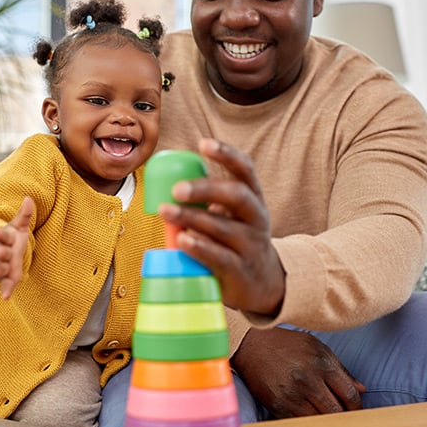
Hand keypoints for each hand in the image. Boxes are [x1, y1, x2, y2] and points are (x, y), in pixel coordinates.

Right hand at [0, 196, 34, 299]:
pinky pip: (6, 284)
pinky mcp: (8, 277)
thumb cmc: (13, 238)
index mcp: (6, 239)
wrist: (3, 253)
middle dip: (0, 253)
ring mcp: (4, 266)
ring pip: (0, 268)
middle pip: (1, 253)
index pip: (3, 236)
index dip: (0, 234)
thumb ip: (24, 214)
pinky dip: (6, 290)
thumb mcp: (19, 226)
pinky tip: (6, 297)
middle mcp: (3, 252)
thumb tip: (29, 198)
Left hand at [157, 138, 284, 314]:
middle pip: (237, 196)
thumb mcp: (230, 216)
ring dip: (192, 218)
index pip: (245, 170)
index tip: (204, 143)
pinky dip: (200, 247)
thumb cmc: (235, 241)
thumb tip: (164, 179)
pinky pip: (221, 257)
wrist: (262, 283)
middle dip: (206, 188)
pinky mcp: (241, 271)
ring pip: (224, 227)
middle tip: (177, 189)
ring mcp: (252, 245)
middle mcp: (257, 218)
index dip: (227, 154)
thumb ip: (206, 200)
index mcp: (252, 199)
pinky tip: (183, 240)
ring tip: (166, 211)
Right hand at [232, 327, 365, 416]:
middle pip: (336, 411)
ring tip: (326, 415)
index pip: (350, 395)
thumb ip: (341, 369)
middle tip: (343, 416)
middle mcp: (308, 380)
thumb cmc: (287, 344)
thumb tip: (362, 389)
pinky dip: (307, 422)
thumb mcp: (317, 348)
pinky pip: (300, 422)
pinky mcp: (277, 405)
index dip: (356, 406)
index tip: (355, 409)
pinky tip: (308, 414)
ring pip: (320, 420)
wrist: (251, 344)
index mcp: (322, 364)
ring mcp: (292, 394)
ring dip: (325, 420)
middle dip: (343, 416)